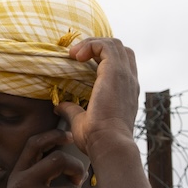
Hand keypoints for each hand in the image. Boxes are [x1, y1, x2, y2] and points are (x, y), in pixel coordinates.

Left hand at [59, 37, 141, 161]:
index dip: (102, 58)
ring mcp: (124, 76)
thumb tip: (59, 106)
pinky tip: (76, 56)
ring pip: (114, 45)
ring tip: (75, 55)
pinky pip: (105, 46)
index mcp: (125, 93)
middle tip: (77, 57)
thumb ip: (72, 110)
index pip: (121, 65)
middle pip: (120, 50)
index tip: (80, 64)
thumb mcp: (81, 121)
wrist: (108, 144)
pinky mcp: (115, 72)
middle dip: (98, 47)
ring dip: (93, 44)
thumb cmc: (97, 139)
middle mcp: (129, 82)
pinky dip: (91, 45)